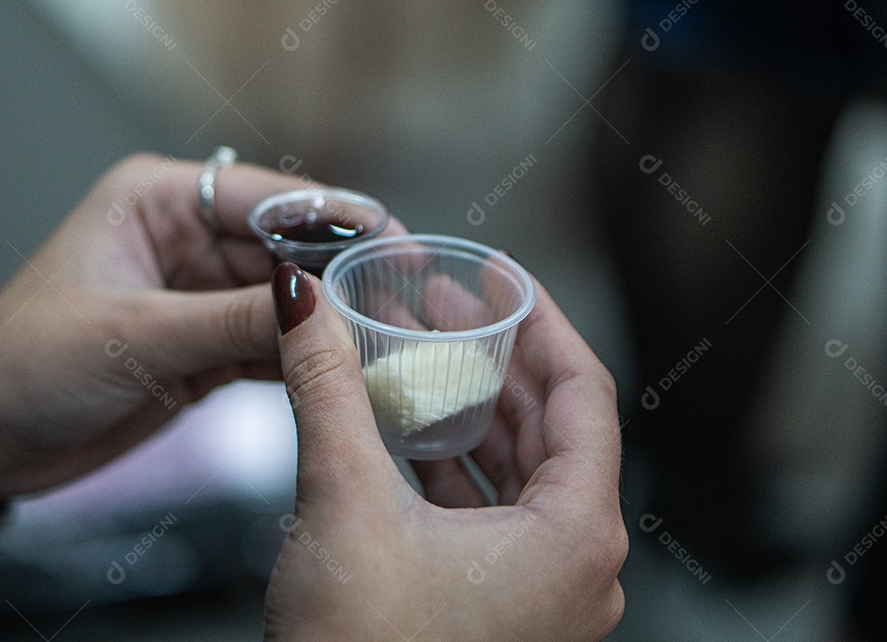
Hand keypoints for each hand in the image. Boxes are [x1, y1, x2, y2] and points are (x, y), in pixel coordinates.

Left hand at [0, 153, 366, 498]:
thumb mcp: (135, 335)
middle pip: (289, 249)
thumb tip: (316, 305)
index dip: (338, 218)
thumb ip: (231, 320)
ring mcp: (199, 293)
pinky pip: (268, 343)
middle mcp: (187, 238)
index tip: (396, 240)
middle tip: (405, 300)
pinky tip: (342, 371)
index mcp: (161, 199)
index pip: (269, 197)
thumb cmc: (29, 363)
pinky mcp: (204, 345)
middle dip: (342, 276)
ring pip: (286, 300)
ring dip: (328, 322)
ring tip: (388, 339)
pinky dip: (302, 359)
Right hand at [263, 263, 626, 640]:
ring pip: (521, 471)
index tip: (502, 278)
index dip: (541, 320)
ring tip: (421, 358)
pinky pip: (494, 515)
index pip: (583, 392)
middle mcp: (576, 566)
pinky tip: (410, 432)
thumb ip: (327, 389)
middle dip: (493, 360)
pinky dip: (457, 465)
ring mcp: (541, 594)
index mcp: (576, 536)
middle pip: (550, 427)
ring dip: (471, 411)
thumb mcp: (344, 502)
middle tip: (444, 307)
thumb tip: (302, 305)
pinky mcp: (500, 611)